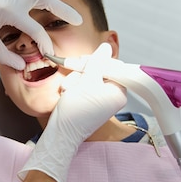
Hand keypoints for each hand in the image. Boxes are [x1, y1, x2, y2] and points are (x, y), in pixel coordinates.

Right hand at [18, 43, 126, 181]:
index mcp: (119, 92)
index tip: (83, 61)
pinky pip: (83, 85)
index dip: (97, 61)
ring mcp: (100, 99)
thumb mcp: (86, 82)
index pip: (113, 66)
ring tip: (68, 90)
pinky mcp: (89, 101)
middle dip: (82, 71)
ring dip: (75, 79)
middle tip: (72, 72)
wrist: (61, 134)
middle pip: (100, 70)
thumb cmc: (75, 112)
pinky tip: (67, 94)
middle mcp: (112, 96)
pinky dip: (73, 87)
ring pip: (88, 76)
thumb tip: (106, 47)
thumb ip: (97, 63)